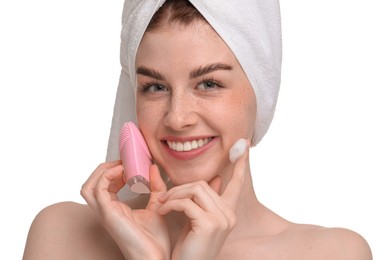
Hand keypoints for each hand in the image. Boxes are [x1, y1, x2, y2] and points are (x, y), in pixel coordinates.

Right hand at [81, 161, 170, 259]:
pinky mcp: (108, 213)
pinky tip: (122, 171)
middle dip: (104, 168)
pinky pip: (98, 190)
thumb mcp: (157, 205)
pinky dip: (107, 176)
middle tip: (123, 162)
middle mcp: (106, 210)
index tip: (128, 164)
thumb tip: (154, 168)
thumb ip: (156, 187)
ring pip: (88, 187)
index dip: (113, 171)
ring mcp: (105, 212)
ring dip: (102, 172)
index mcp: (115, 208)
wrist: (155, 257)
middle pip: (90, 184)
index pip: (103, 186)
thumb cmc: (154, 238)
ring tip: (121, 166)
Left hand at [157, 140, 249, 259]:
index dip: (240, 164)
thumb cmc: (189, 249)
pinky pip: (186, 202)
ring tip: (162, 204)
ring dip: (173, 194)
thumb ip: (203, 200)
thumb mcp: (196, 221)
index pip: (237, 183)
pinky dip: (170, 204)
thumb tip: (215, 178)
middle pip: (204, 183)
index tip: (244, 146)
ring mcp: (222, 219)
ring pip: (195, 188)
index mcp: (227, 213)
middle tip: (164, 197)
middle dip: (180, 187)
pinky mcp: (210, 224)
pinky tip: (162, 211)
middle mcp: (229, 215)